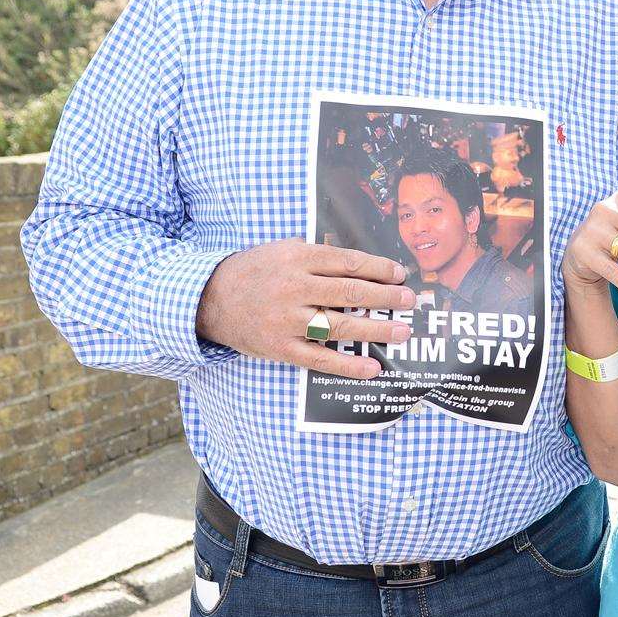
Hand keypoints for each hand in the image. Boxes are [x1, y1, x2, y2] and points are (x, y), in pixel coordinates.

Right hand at [196, 238, 415, 378]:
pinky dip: (348, 365)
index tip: (400, 274)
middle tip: (409, 301)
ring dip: (375, 329)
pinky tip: (372, 367)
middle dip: (385, 297)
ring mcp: (287, 320)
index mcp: (296, 258)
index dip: (378, 268)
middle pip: (349, 291)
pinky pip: (320, 358)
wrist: (208, 298)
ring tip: (401, 331)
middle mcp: (293, 288)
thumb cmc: (254, 270)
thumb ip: (318, 256)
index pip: (347, 262)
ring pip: (339, 325)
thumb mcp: (283, 249)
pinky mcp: (280, 347)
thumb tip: (363, 267)